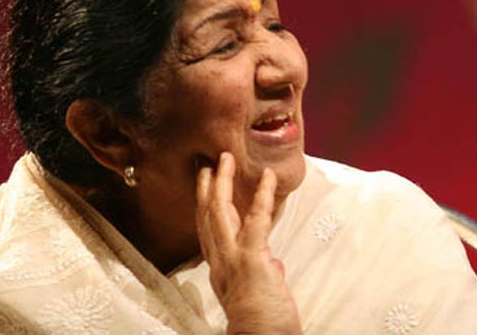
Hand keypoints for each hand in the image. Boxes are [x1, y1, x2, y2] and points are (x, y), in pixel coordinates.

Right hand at [196, 152, 301, 334]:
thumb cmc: (263, 324)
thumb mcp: (256, 294)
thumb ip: (260, 271)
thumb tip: (271, 260)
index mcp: (219, 270)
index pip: (207, 231)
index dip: (204, 207)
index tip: (205, 189)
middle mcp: (218, 261)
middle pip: (206, 216)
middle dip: (206, 187)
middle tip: (207, 164)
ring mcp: (232, 258)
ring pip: (219, 211)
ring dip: (222, 182)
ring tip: (225, 158)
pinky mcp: (251, 258)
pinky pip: (256, 219)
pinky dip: (263, 195)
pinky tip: (269, 176)